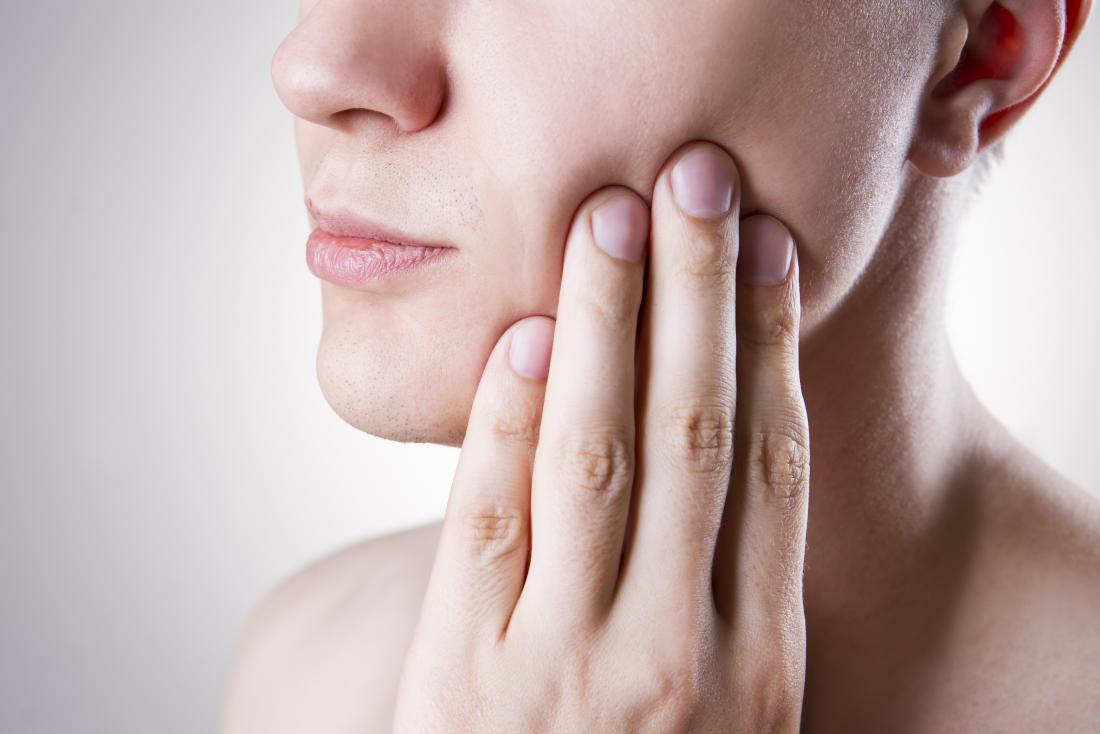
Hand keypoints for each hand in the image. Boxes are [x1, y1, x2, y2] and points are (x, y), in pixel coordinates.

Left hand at [393, 141, 809, 732]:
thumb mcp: (721, 713)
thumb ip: (728, 600)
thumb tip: (732, 443)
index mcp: (758, 665)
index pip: (773, 470)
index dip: (773, 347)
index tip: (768, 251)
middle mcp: (676, 656)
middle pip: (694, 434)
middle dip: (696, 294)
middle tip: (698, 180)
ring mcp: (568, 666)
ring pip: (597, 455)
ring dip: (605, 323)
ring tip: (613, 218)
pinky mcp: (467, 674)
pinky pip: (489, 520)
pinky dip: (508, 420)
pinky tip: (526, 337)